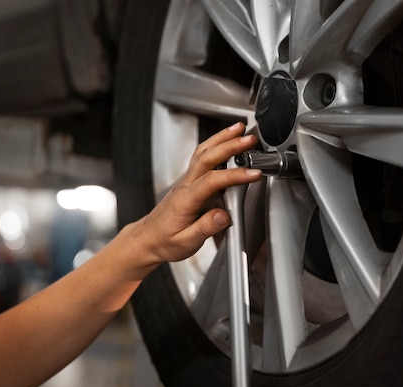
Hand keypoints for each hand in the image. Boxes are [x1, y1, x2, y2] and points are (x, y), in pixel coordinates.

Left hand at [136, 122, 261, 263]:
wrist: (149, 239)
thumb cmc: (166, 241)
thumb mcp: (185, 242)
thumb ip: (205, 228)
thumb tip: (224, 216)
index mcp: (185, 200)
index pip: (212, 181)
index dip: (234, 175)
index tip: (253, 173)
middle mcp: (185, 185)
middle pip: (207, 157)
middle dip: (229, 145)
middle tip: (249, 139)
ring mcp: (186, 180)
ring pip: (203, 152)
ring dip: (221, 137)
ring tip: (239, 128)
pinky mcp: (190, 180)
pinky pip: (202, 156)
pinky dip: (216, 143)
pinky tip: (227, 139)